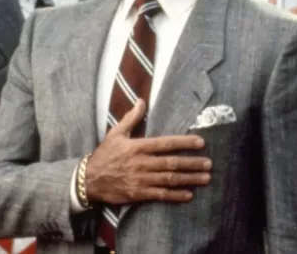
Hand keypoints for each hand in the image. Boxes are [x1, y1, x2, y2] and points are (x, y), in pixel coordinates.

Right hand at [85, 99, 212, 205]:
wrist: (87, 180)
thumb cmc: (104, 155)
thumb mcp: (115, 134)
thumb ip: (131, 118)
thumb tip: (141, 100)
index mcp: (138, 147)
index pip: (165, 144)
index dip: (184, 143)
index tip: (201, 143)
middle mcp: (141, 163)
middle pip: (171, 163)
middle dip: (192, 163)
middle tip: (209, 163)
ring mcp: (140, 179)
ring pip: (169, 179)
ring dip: (189, 179)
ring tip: (205, 178)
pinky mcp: (138, 194)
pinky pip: (160, 195)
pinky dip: (174, 195)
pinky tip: (189, 195)